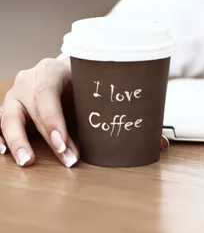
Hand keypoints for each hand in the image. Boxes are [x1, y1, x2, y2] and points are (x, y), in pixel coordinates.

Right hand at [0, 58, 169, 167]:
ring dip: (17, 141)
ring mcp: (15, 94)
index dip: (55, 123)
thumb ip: (124, 114)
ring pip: (8, 117)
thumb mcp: (99, 93)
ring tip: (27, 162)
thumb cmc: (85, 84)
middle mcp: (30, 79)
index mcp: (54, 70)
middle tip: (66, 159)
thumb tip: (159, 143)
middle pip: (31, 107)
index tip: (68, 146)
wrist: (67, 73)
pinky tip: (6, 154)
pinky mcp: (9, 108)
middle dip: (49, 137)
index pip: (48, 95)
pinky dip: (1, 139)